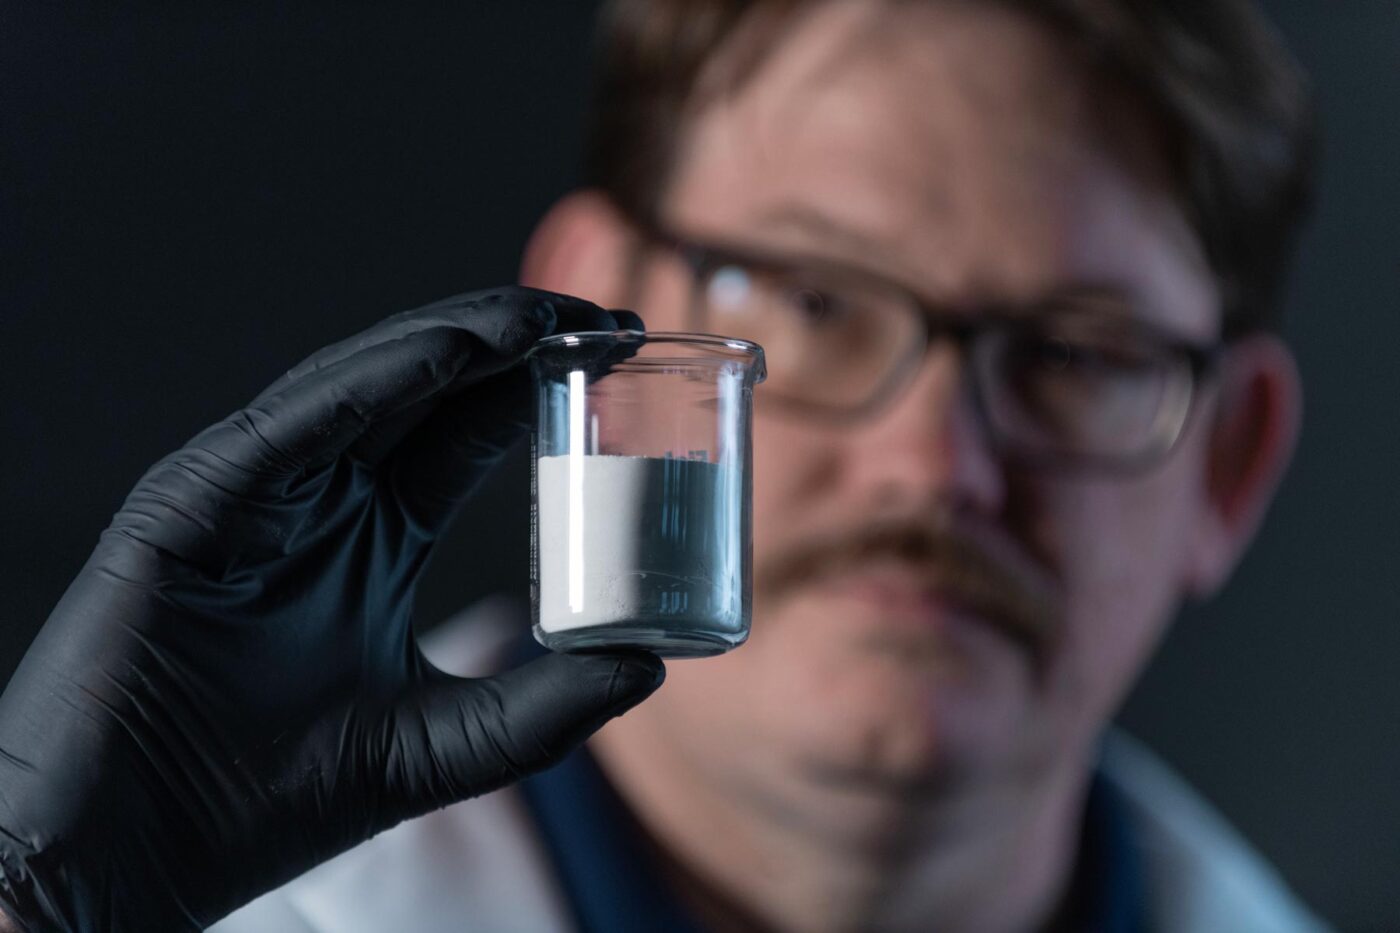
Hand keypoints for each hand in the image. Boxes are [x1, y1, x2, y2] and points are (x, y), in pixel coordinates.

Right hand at [0, 288, 663, 931]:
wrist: (133, 856)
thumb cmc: (267, 801)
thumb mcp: (439, 743)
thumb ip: (541, 707)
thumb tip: (649, 667)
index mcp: (372, 538)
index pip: (467, 434)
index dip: (538, 390)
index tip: (621, 357)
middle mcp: (318, 499)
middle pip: (427, 390)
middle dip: (511, 343)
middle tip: (601, 315)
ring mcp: (255, 491)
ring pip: (365, 384)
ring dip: (456, 340)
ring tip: (542, 316)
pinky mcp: (192, 499)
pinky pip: (296, 421)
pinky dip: (376, 378)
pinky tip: (454, 351)